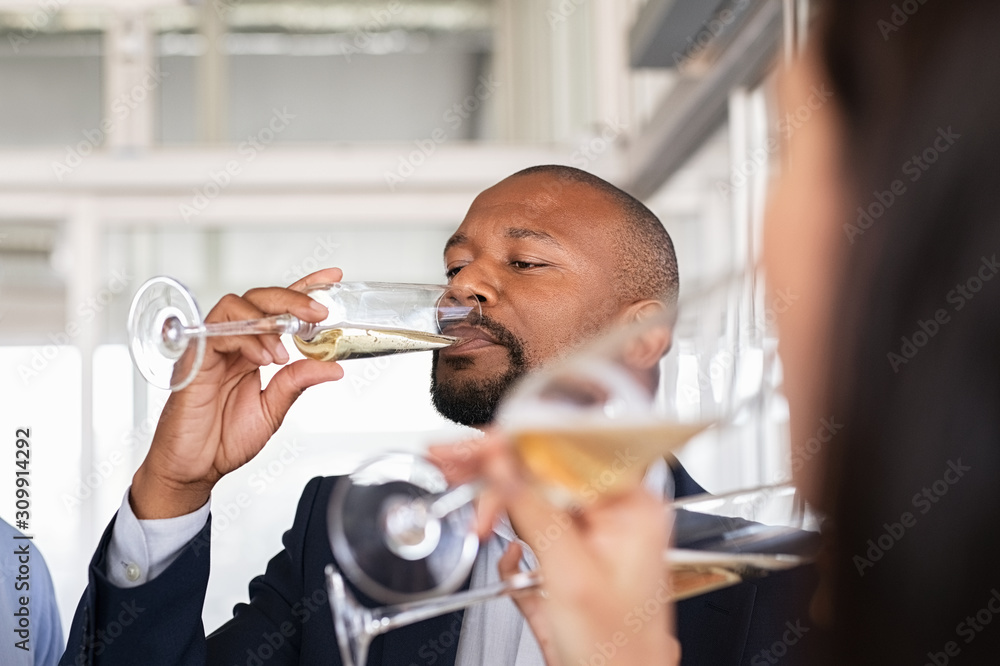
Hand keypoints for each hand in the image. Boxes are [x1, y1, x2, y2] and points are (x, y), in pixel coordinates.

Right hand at [131, 268, 345, 518]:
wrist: (193, 469)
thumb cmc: (223, 440)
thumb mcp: (273, 409)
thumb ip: (298, 383)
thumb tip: (332, 366)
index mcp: (251, 351)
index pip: (278, 309)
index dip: (303, 289)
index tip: (332, 277)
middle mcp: (231, 344)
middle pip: (258, 299)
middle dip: (292, 298)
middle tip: (319, 311)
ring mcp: (211, 348)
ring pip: (236, 306)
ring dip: (268, 320)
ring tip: (286, 347)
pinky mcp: (194, 359)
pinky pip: (219, 332)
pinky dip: (247, 340)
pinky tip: (265, 358)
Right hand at [430, 436, 680, 665]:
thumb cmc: (618, 654)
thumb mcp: (571, 576)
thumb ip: (534, 511)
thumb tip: (503, 461)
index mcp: (631, 509)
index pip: (571, 452)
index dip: (521, 440)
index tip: (482, 441)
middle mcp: (613, 518)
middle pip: (546, 473)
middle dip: (496, 469)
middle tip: (451, 459)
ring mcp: (590, 541)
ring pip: (535, 503)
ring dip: (499, 507)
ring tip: (467, 504)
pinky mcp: (568, 565)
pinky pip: (533, 538)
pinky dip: (513, 549)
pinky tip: (510, 561)